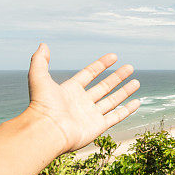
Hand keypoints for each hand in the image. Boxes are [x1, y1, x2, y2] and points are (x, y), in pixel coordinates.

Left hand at [25, 43, 139, 153]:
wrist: (47, 130)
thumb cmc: (42, 105)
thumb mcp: (38, 77)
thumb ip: (40, 60)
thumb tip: (43, 45)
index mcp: (70, 90)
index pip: (89, 74)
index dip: (101, 65)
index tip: (114, 56)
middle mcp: (82, 102)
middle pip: (104, 86)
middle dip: (117, 77)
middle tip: (130, 67)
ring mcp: (91, 115)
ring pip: (112, 100)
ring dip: (125, 91)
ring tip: (136, 81)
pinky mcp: (98, 127)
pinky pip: (116, 117)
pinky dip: (127, 110)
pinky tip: (137, 102)